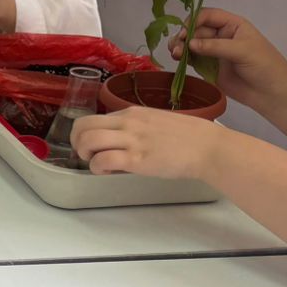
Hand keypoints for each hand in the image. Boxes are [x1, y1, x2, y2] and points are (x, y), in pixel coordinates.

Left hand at [71, 106, 226, 181]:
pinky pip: (103, 160)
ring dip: (85, 154)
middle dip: (77, 142)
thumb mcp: (155, 122)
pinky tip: (107, 172)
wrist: (209, 147)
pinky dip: (97, 168)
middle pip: (83, 125)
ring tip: (95, 164)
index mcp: (131, 113)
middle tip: (87, 155)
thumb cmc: (186, 137)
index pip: (93, 118)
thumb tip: (118, 141)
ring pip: (88, 140)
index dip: (85, 134)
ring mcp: (132, 140)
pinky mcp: (138, 159)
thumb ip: (135, 127)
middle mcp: (128, 123)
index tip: (92, 146)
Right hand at [169, 6, 286, 110]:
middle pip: (196, 29)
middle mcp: (220, 35)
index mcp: (232, 25)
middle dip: (184, 35)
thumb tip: (189, 44)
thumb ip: (215, 46)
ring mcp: (213, 52)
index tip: (185, 32)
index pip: (208, 15)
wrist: (270, 93)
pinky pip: (191, 59)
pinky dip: (182, 58)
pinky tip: (176, 59)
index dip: (194, 20)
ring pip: (190, 44)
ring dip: (180, 46)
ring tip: (174, 54)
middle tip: (177, 47)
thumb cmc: (264, 65)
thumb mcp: (242, 51)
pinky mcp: (208, 68)